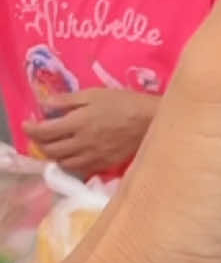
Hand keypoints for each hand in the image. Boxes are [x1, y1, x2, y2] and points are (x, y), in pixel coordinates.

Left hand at [25, 87, 156, 177]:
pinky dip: (71, 163)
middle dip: (40, 143)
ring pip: (64, 162)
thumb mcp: (95, 94)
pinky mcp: (104, 165)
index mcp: (78, 123)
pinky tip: (74, 155)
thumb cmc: (125, 103)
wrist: (152, 121)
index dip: (31, 129)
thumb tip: (45, 104)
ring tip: (56, 145)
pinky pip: (80, 169)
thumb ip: (68, 100)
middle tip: (41, 135)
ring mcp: (93, 157)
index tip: (27, 124)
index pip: (45, 132)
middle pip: (51, 150)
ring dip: (55, 155)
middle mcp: (81, 144)